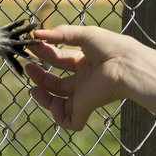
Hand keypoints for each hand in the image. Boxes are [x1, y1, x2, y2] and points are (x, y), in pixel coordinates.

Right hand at [25, 24, 141, 130]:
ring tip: (33, 88)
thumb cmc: (112, 47)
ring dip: (43, 96)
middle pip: (56, 82)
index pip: (60, 60)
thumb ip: (61, 34)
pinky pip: (69, 122)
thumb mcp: (84, 34)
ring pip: (59, 103)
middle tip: (28, 66)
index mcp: (85, 62)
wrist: (126, 65)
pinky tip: (51, 103)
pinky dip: (57, 117)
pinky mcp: (85, 108)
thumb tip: (37, 33)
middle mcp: (84, 80)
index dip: (45, 54)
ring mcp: (84, 96)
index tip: (32, 46)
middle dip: (40, 75)